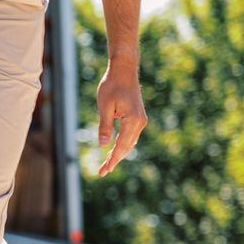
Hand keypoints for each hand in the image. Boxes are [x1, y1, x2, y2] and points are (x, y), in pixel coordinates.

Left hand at [95, 61, 146, 175]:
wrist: (124, 71)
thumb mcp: (104, 106)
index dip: (112, 159)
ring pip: (129, 143)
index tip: (104, 171)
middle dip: (114, 160)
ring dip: (118, 154)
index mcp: (133, 120)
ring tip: (106, 165)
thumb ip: (105, 125)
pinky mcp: (138, 118)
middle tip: (102, 172)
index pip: (121, 145)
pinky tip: (114, 151)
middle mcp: (140, 122)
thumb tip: (104, 145)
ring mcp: (140, 120)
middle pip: (126, 147)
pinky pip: (130, 136)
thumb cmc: (112, 85)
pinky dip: (122, 145)